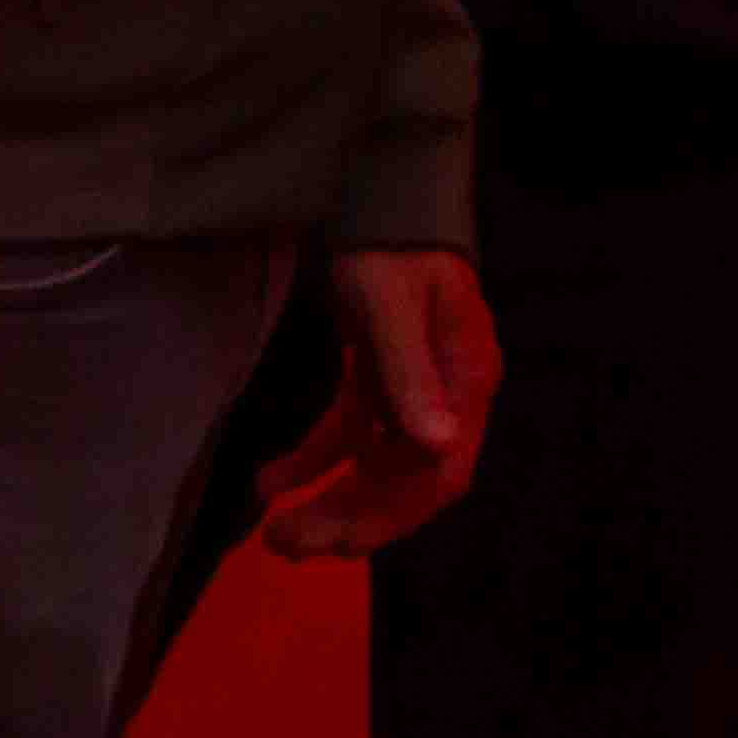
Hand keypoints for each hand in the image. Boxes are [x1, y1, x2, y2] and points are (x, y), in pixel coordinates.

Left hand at [258, 247, 498, 559]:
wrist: (381, 189)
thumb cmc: (390, 244)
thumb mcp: (389, 302)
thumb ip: (409, 373)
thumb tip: (438, 448)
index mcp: (466, 384)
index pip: (440, 474)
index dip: (390, 515)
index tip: (334, 542)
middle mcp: (449, 398)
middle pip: (406, 480)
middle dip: (350, 518)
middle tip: (286, 547)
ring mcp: (415, 391)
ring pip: (377, 464)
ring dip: (330, 499)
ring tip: (273, 533)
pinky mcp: (381, 379)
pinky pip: (352, 432)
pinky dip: (315, 458)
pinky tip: (272, 480)